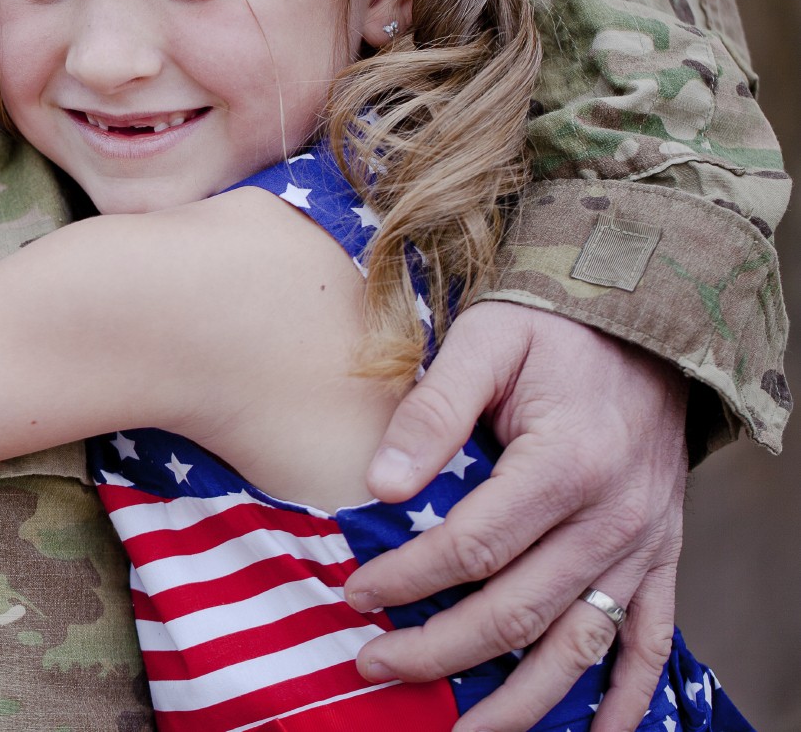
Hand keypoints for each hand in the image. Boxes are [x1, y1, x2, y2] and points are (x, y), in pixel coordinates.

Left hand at [345, 302, 686, 731]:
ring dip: (521, 702)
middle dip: (439, 651)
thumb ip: (431, 411)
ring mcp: (642, 545)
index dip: (408, 579)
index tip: (355, 593)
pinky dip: (624, 697)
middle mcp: (612, 518)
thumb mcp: (485, 341)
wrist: (645, 321)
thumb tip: (380, 486)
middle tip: (373, 665)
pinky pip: (649, 642)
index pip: (472, 546)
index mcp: (564, 463)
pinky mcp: (660, 555)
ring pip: (578, 646)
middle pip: (517, 612)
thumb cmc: (552, 329)